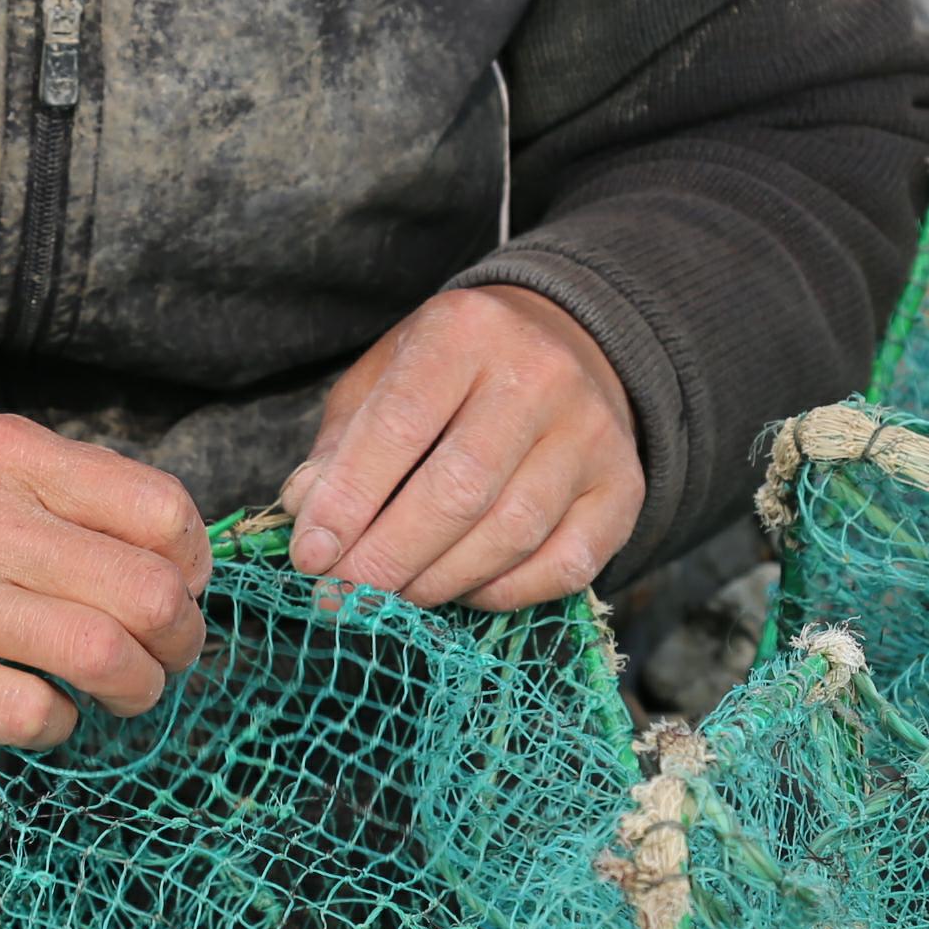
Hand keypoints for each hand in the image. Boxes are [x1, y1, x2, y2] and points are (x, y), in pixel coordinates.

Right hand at [0, 413, 210, 747]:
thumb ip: (40, 487)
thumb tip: (140, 547)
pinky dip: (57, 726)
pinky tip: (39, 716)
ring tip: (118, 696)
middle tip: (165, 660)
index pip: (161, 512)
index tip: (176, 590)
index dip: (191, 566)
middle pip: (153, 594)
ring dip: (136, 691)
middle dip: (181, 642)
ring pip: (108, 657)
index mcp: (3, 456)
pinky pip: (30, 714)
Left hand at [280, 285, 640, 610]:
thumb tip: (305, 511)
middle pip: (457, 492)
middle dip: (386, 559)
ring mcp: (591, 434)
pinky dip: (501, 593)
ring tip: (392, 597)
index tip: (308, 558)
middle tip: (340, 597)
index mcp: (464, 332)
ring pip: (508, 534)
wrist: (570, 344)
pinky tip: (461, 590)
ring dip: (436, 583)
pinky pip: (562, 566)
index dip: (347, 502)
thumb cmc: (455, 371)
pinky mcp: (623, 488)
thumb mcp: (386, 376)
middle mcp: (539, 376)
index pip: (398, 427)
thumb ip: (343, 442)